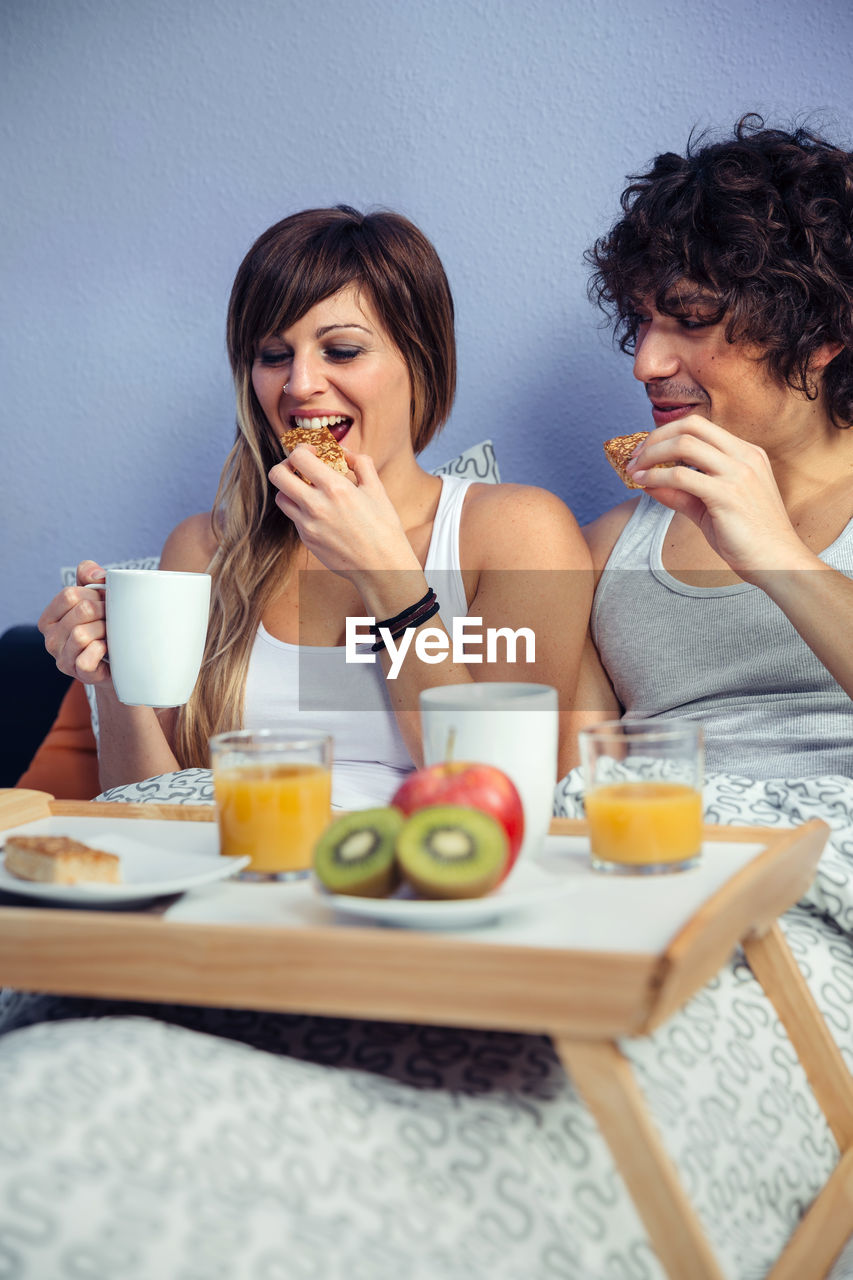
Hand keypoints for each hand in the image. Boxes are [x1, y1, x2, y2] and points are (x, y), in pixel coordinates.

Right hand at [38, 560, 111, 684]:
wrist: (122, 661)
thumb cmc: (105, 625)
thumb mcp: (95, 596)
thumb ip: (90, 576)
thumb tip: (97, 575)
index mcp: (49, 619)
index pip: (69, 594)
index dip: (95, 594)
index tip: (106, 601)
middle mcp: (50, 639)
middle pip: (81, 611)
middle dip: (104, 610)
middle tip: (114, 617)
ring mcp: (62, 659)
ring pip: (82, 635)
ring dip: (105, 630)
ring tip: (112, 633)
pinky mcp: (79, 674)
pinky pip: (86, 661)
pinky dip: (100, 651)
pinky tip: (107, 648)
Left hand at [268, 445, 420, 578]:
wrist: (382, 567)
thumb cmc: (384, 528)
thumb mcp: (377, 489)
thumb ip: (361, 463)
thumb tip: (344, 452)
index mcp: (335, 488)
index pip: (298, 457)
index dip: (302, 449)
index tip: (313, 453)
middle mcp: (316, 506)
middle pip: (277, 475)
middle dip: (286, 465)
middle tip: (300, 468)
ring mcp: (308, 525)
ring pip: (280, 497)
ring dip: (290, 489)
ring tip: (308, 490)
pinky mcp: (307, 540)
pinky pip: (294, 518)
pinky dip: (301, 509)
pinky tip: (320, 511)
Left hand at [626, 415, 808, 576]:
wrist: (777, 562)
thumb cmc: (747, 538)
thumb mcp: (710, 508)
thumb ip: (682, 493)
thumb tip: (648, 482)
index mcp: (746, 453)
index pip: (700, 426)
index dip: (667, 434)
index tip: (645, 451)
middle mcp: (745, 456)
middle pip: (690, 426)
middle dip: (656, 438)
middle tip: (635, 457)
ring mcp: (738, 473)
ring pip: (684, 444)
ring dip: (652, 455)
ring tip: (635, 471)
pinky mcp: (728, 494)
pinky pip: (682, 475)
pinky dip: (657, 476)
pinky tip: (645, 484)